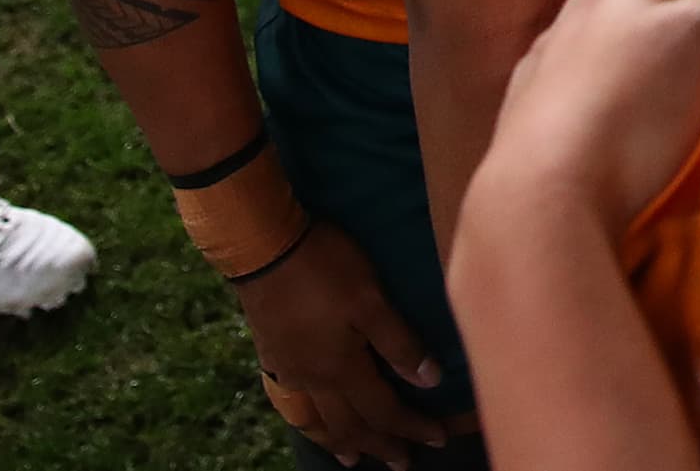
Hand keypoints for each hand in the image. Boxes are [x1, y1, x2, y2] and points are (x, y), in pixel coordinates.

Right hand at [235, 220, 448, 466]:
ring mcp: (289, 370)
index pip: (384, 411)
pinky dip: (312, 422)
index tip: (438, 439)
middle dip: (381, 445)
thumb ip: (399, 343)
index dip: (413, 427)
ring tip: (354, 459)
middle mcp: (312, 380)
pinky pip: (297, 405)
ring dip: (341, 441)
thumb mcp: (370, 299)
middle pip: (351, 424)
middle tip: (403, 463)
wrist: (261, 249)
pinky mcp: (274, 356)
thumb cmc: (325, 268)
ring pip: (318, 420)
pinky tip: (314, 418)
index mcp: (340, 369)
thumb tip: (430, 381)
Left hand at [476, 0, 699, 242]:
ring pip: (593, 17)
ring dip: (628, 10)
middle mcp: (578, 15)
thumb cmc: (633, 108)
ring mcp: (547, 63)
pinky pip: (569, 61)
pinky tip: (598, 72)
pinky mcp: (528, 111)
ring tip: (654, 19)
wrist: (543, 198)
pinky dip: (597, 54)